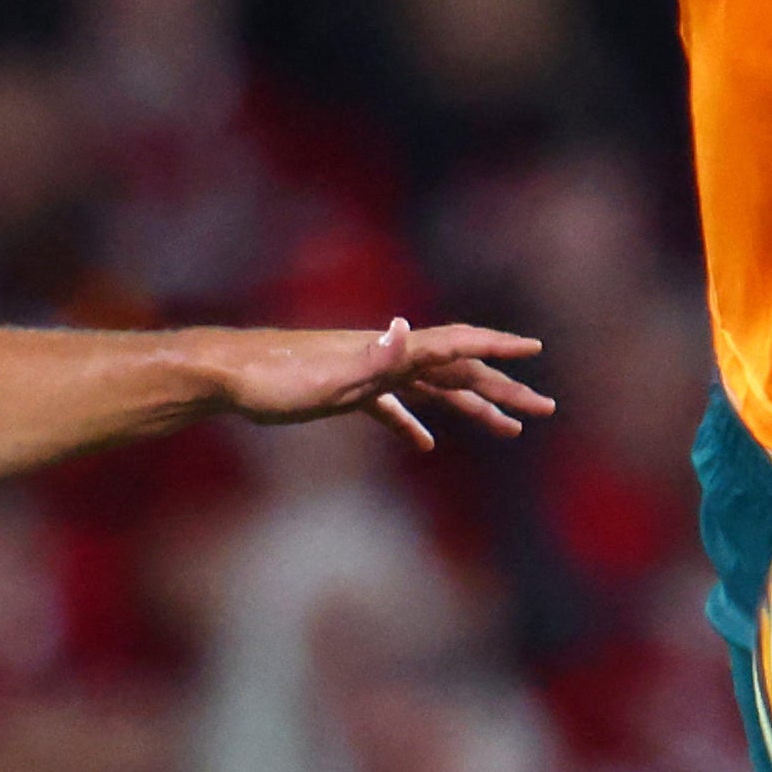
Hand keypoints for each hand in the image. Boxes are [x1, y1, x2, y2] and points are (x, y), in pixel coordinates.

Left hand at [213, 317, 555, 453]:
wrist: (225, 377)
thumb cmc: (274, 380)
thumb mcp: (328, 376)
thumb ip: (373, 358)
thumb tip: (405, 329)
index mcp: (390, 352)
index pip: (456, 345)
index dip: (498, 347)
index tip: (537, 350)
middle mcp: (386, 356)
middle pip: (457, 370)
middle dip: (503, 388)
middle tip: (545, 408)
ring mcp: (367, 374)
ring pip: (432, 389)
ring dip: (472, 405)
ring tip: (507, 428)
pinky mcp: (343, 393)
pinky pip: (392, 408)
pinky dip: (414, 422)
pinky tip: (424, 443)